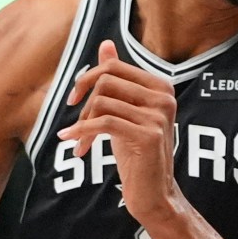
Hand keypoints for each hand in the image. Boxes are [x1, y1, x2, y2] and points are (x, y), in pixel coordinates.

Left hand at [58, 41, 179, 228]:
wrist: (153, 194)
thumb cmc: (138, 155)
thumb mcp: (125, 112)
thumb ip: (118, 79)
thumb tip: (106, 44)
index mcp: (161, 86)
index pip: (113, 67)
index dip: (87, 80)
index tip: (74, 101)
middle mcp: (163, 97)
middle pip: (106, 82)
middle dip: (85, 105)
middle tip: (77, 128)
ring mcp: (158, 115)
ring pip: (102, 102)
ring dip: (83, 125)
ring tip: (80, 145)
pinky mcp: (149, 135)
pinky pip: (104, 123)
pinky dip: (83, 133)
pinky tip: (74, 144)